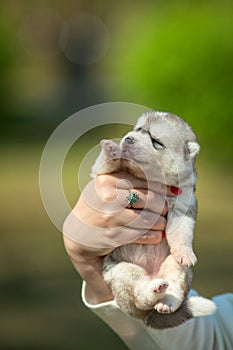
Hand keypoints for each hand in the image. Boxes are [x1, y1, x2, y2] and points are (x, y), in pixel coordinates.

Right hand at [63, 171, 175, 303]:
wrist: (77, 234)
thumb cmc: (96, 207)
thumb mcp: (103, 188)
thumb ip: (125, 182)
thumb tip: (161, 184)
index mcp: (107, 180)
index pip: (142, 181)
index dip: (162, 188)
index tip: (174, 193)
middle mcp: (108, 197)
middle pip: (147, 199)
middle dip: (162, 206)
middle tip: (166, 210)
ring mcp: (110, 217)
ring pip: (146, 218)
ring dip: (160, 222)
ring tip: (163, 223)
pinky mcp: (113, 235)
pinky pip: (140, 234)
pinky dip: (152, 236)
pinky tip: (157, 235)